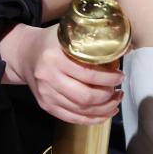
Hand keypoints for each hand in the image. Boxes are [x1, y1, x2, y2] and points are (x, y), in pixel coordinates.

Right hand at [0, 23, 123, 124]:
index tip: (120, 76)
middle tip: (119, 91)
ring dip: (103, 110)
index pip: (88, 74)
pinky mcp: (46, 105)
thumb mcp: (69, 33)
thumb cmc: (53, 42)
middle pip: (85, 97)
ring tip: (115, 102)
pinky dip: (91, 120)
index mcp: (56, 57)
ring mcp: (46, 94)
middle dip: (108, 97)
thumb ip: (94, 38)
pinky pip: (71, 118)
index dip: (109, 79)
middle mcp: (49, 77)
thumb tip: (127, 47)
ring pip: (80, 110)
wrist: (25, 54)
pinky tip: (104, 114)